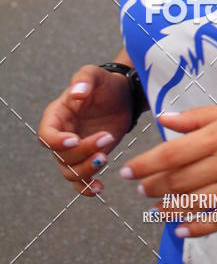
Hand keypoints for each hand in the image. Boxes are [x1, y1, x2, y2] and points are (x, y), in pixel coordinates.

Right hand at [38, 64, 132, 195]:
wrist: (123, 96)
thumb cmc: (105, 84)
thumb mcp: (95, 74)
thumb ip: (84, 79)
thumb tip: (77, 93)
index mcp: (57, 116)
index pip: (46, 135)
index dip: (56, 141)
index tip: (75, 139)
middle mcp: (62, 136)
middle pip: (62, 156)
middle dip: (84, 151)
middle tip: (107, 137)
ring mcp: (75, 150)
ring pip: (70, 172)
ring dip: (87, 169)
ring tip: (106, 157)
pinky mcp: (88, 159)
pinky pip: (80, 181)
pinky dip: (86, 188)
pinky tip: (99, 188)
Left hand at [120, 101, 216, 236]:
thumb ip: (199, 117)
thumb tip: (166, 120)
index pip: (170, 155)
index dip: (144, 166)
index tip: (128, 171)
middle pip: (177, 182)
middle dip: (152, 187)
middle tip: (139, 190)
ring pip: (192, 205)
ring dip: (168, 208)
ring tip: (155, 208)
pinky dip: (195, 228)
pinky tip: (181, 229)